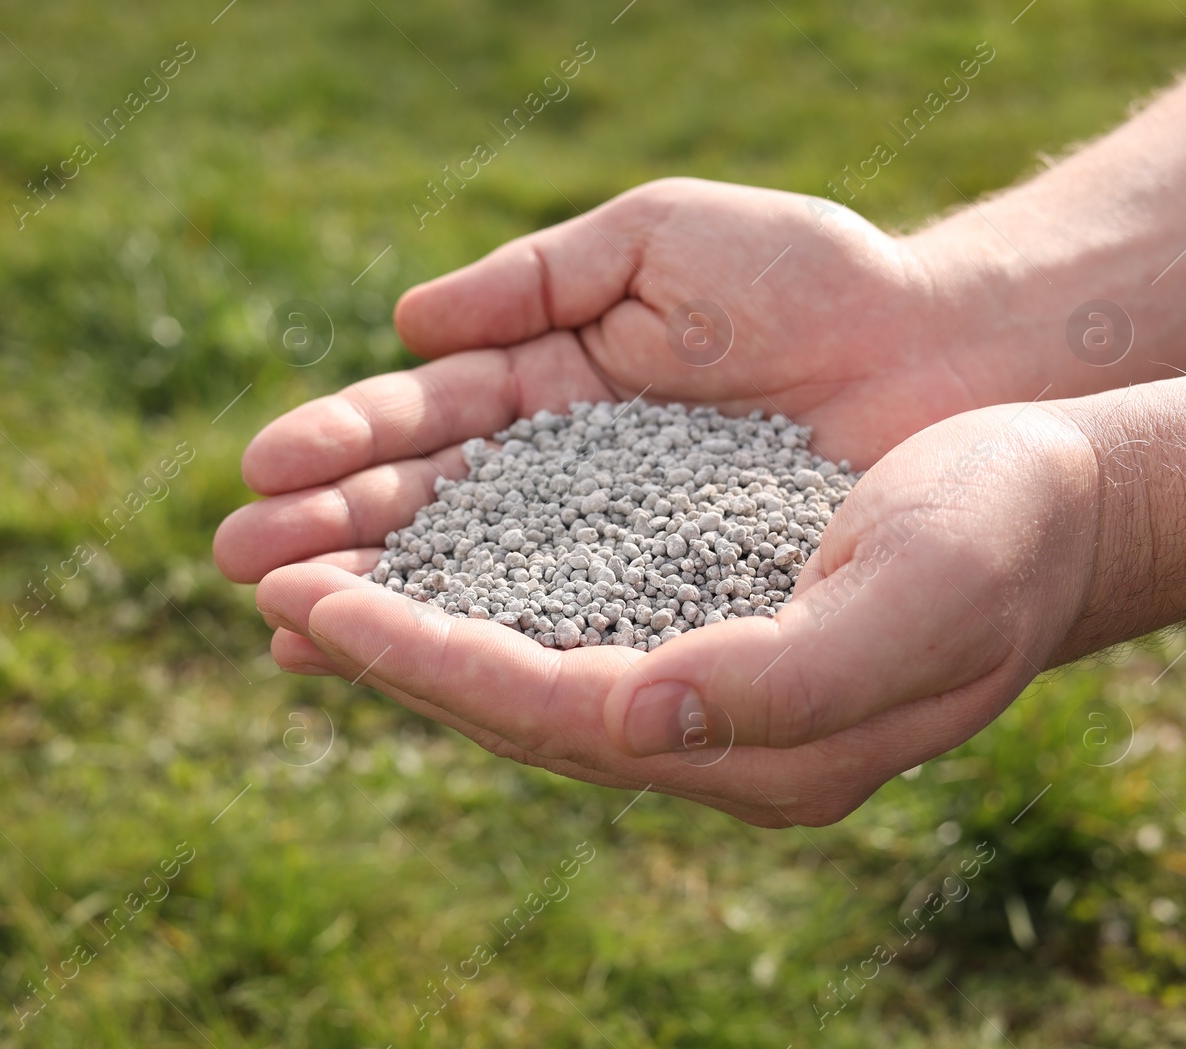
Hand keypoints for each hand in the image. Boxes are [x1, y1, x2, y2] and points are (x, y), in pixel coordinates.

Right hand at [219, 177, 1018, 590]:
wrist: (948, 353)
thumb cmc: (815, 278)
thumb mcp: (662, 243)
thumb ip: (539, 277)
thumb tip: (409, 322)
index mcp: (553, 391)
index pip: (428, 427)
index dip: (344, 449)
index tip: (260, 472)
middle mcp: (571, 483)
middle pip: (433, 516)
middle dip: (335, 536)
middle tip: (237, 561)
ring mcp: (618, 553)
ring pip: (481, 582)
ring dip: (383, 601)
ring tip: (284, 619)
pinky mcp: (677, 612)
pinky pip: (569, 636)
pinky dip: (490, 649)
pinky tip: (408, 670)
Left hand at [241, 402, 1103, 825]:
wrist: (1052, 498)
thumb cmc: (998, 542)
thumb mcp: (911, 605)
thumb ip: (776, 682)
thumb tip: (629, 721)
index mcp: (750, 746)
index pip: (550, 712)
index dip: (429, 661)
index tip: (320, 610)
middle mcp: (702, 725)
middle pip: (508, 696)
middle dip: (386, 644)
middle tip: (268, 588)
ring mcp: (692, 674)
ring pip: (519, 652)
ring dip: (412, 616)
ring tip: (306, 577)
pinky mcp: (689, 610)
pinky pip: (556, 604)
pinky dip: (476, 579)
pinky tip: (416, 549)